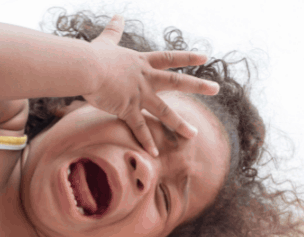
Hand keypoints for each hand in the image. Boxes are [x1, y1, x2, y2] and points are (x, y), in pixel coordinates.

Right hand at [83, 15, 219, 155]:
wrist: (86, 68)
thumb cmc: (92, 56)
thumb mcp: (105, 41)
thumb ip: (113, 30)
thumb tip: (116, 16)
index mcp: (141, 63)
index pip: (169, 58)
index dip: (188, 57)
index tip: (206, 57)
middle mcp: (145, 78)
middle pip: (176, 82)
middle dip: (198, 85)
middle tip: (217, 89)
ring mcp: (138, 94)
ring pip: (164, 111)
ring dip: (179, 124)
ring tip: (194, 135)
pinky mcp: (127, 108)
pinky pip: (139, 128)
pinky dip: (147, 141)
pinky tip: (155, 153)